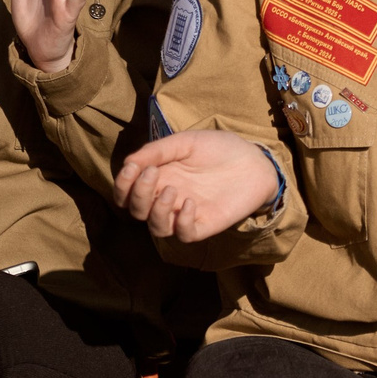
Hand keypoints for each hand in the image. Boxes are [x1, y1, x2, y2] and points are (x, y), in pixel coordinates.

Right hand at [115, 129, 283, 241]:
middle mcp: (167, 198)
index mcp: (158, 178)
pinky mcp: (205, 224)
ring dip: (157, 211)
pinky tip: (191, 203)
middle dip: (138, 194)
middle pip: (136, 211)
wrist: (254, 159)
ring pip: (157, 228)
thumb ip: (157, 151)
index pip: (127, 192)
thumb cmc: (219, 148)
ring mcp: (185, 213)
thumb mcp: (185, 142)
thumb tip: (128, 163)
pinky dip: (181, 222)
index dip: (122, 184)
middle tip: (152, 173)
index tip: (132, 167)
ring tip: (173, 190)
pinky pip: (185, 235)